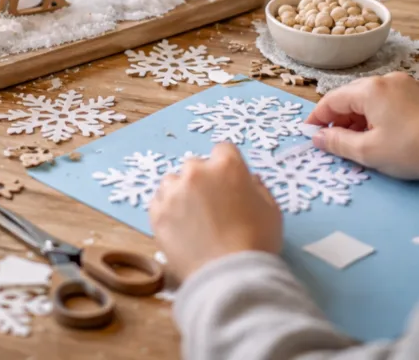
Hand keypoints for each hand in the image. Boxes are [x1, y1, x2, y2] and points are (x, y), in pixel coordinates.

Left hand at [149, 143, 281, 282]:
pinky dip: (166, 211)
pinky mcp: (156, 212)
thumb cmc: (257, 243)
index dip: (227, 168)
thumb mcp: (271, 211)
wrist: (231, 278)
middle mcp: (196, 171)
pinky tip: (178, 229)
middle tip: (210, 207)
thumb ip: (259, 189)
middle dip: (203, 181)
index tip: (228, 185)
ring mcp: (174, 191)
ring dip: (180, 193)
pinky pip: (158, 202)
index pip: (223, 150)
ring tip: (191, 219)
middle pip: (196, 166)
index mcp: (226, 165)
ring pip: (173, 182)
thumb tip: (250, 180)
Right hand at [309, 72, 418, 178]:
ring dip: (357, 120)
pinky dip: (376, 117)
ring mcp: (403, 85)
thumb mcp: (370, 152)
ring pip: (369, 100)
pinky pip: (386, 102)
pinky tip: (379, 137)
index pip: (331, 100)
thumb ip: (338, 143)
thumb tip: (318, 138)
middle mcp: (385, 80)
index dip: (317, 118)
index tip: (308, 134)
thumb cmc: (414, 149)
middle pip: (350, 97)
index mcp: (370, 89)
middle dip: (338, 120)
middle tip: (331, 143)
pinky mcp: (416, 95)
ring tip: (355, 144)